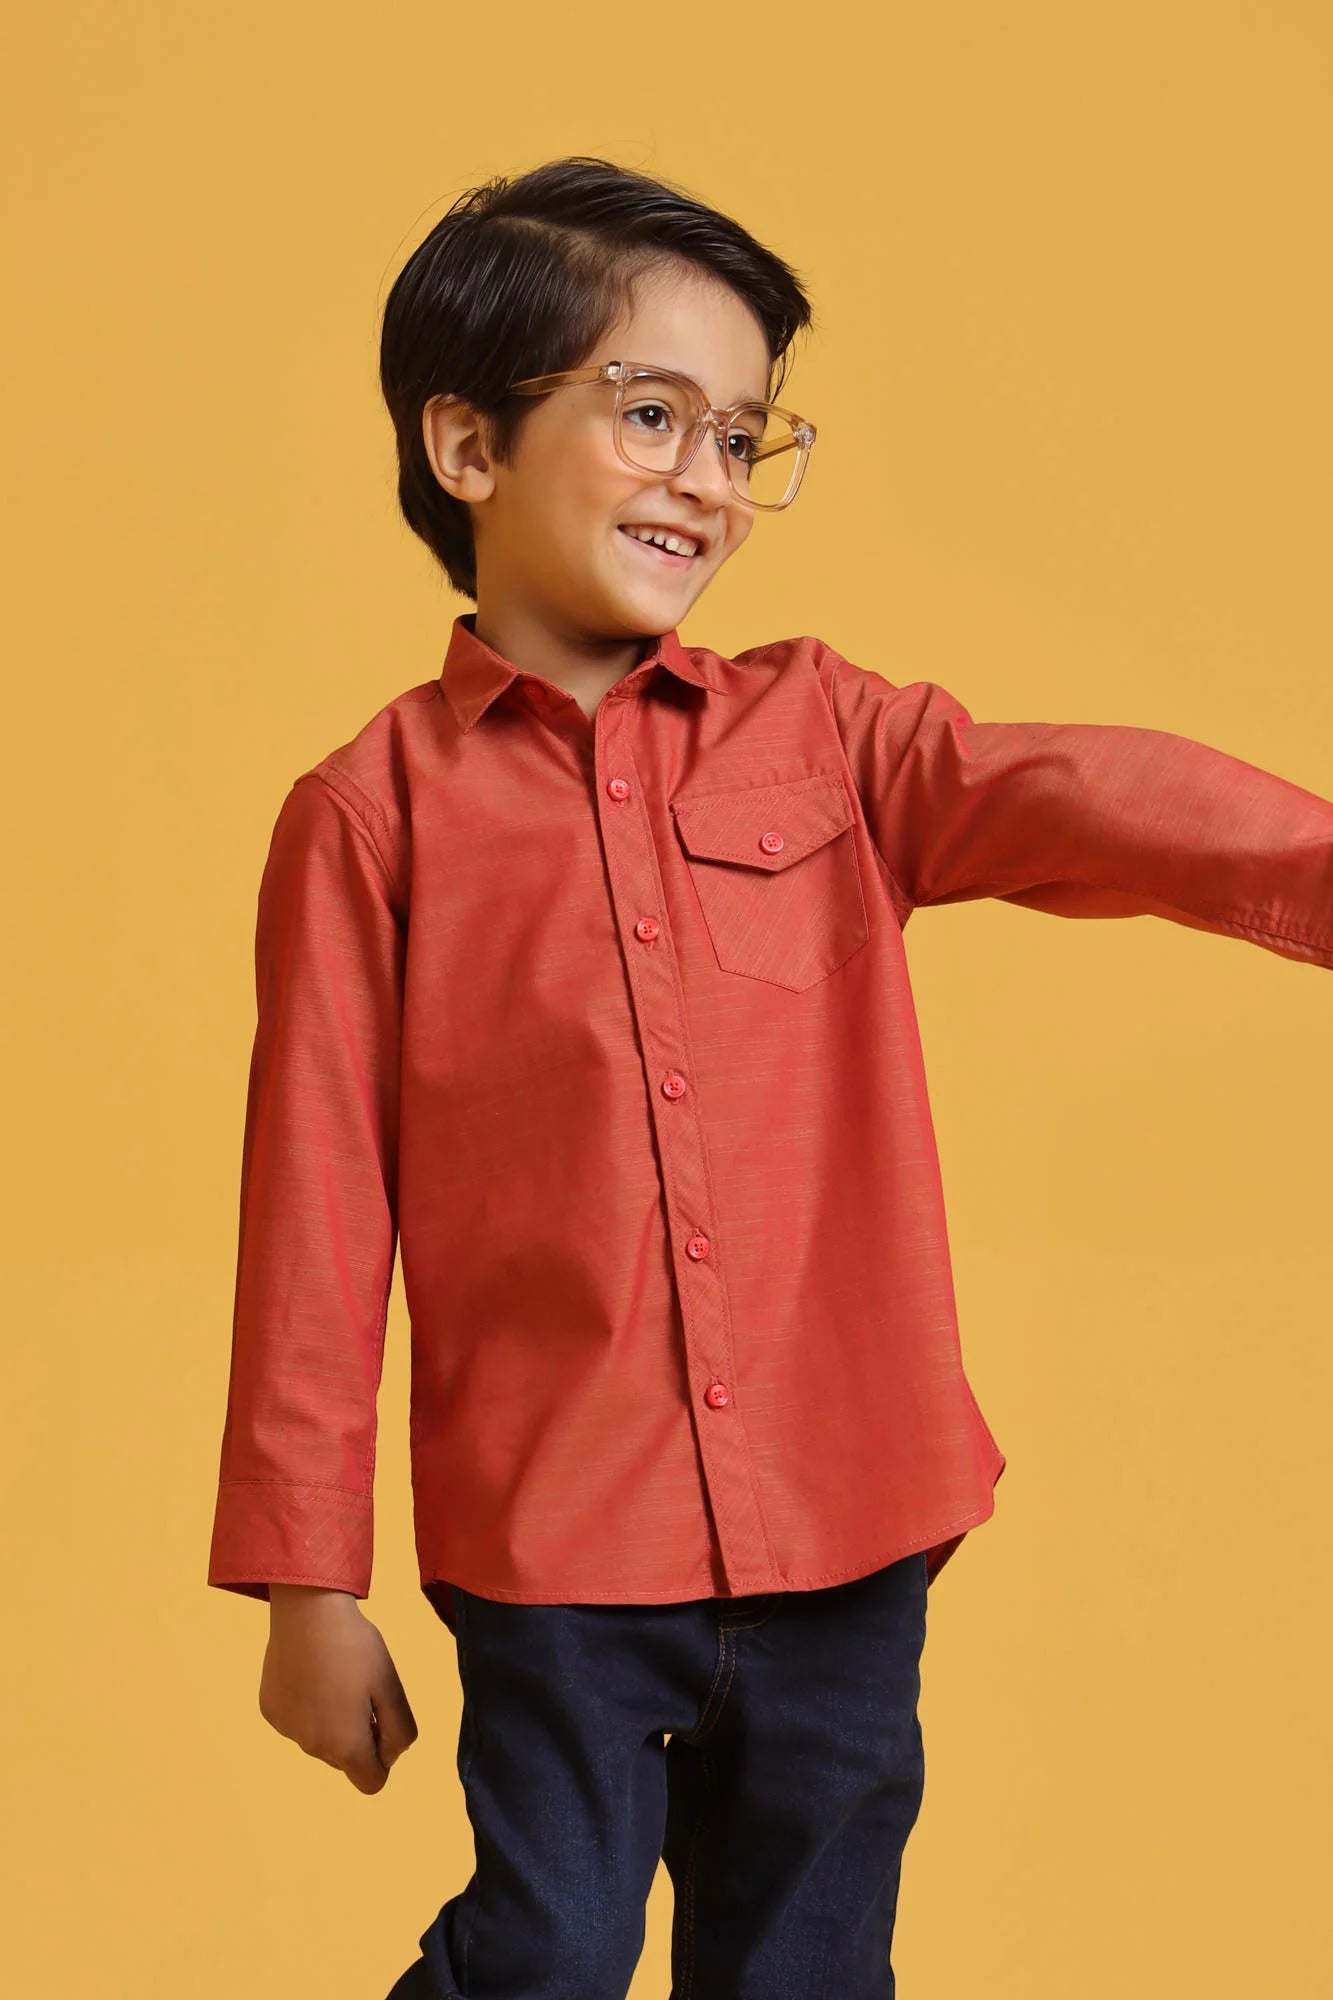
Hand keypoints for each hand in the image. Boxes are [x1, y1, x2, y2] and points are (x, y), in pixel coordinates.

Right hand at [258, 1586, 418, 1793]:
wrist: (308, 1612)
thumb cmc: (355, 1647)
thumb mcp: (391, 1687)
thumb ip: (400, 1731)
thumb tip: (391, 1755)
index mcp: (344, 1745)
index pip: (371, 1783)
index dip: (384, 1758)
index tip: (381, 1724)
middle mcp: (312, 1747)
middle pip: (345, 1761)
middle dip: (357, 1737)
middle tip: (361, 1692)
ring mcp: (287, 1730)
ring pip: (320, 1741)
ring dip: (331, 1722)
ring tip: (335, 1677)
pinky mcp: (271, 1711)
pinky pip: (297, 1722)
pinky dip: (307, 1707)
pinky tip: (311, 1672)